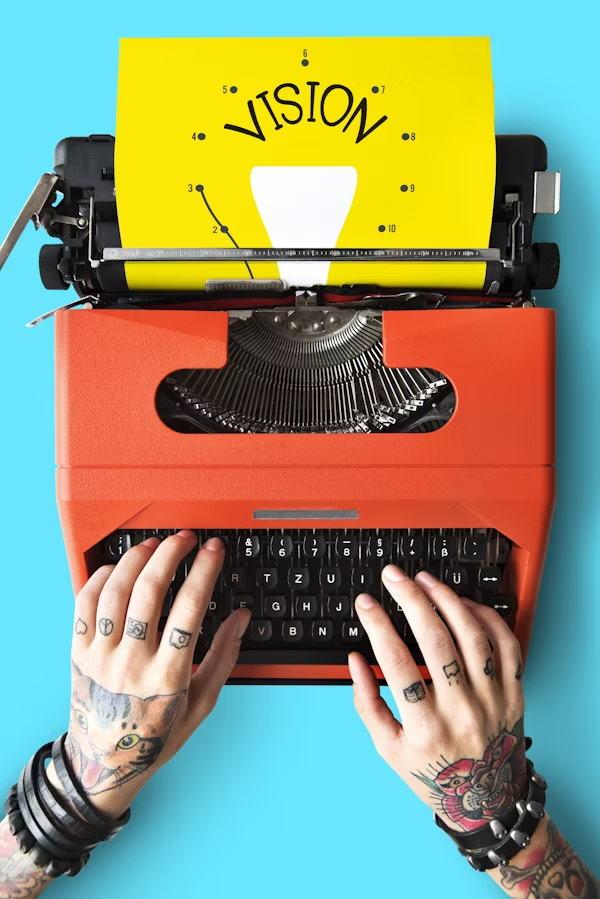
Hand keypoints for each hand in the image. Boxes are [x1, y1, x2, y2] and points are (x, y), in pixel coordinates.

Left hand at [49, 531, 248, 817]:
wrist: (104, 764)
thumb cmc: (156, 735)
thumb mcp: (201, 703)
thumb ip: (223, 656)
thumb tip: (242, 617)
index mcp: (167, 676)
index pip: (189, 609)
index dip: (204, 571)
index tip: (213, 550)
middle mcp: (132, 662)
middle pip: (150, 591)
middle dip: (171, 554)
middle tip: (185, 538)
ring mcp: (101, 656)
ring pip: (116, 591)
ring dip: (137, 559)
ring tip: (154, 545)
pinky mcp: (78, 652)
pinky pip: (84, 603)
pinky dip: (101, 577)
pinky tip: (119, 567)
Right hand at [349, 567, 525, 832]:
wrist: (489, 801)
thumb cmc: (435, 774)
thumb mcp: (389, 749)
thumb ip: (367, 704)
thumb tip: (354, 660)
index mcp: (426, 728)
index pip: (396, 663)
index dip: (377, 625)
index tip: (365, 603)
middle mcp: (461, 711)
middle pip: (436, 640)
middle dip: (410, 599)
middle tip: (393, 576)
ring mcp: (492, 700)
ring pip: (472, 635)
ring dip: (447, 599)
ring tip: (425, 580)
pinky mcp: (514, 693)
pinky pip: (505, 644)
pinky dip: (485, 617)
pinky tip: (462, 603)